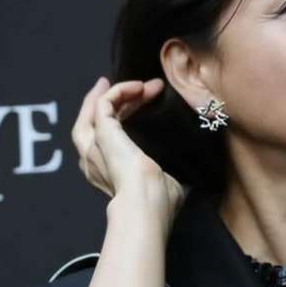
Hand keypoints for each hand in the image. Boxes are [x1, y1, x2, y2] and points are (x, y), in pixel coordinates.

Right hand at [71, 76, 188, 215]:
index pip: (112, 141)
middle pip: (95, 125)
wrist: (147, 204)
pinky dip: (118, 92)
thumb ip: (173, 174)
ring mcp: (95, 147)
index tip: (143, 103)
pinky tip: (137, 86)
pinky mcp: (102, 134)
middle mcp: (96, 162)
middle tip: (131, 87)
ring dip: (111, 95)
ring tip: (131, 82)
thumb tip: (192, 170)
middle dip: (112, 104)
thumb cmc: (159, 201)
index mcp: (110, 174)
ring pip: (93, 114)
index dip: (125, 120)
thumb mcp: (169, 184)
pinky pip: (103, 105)